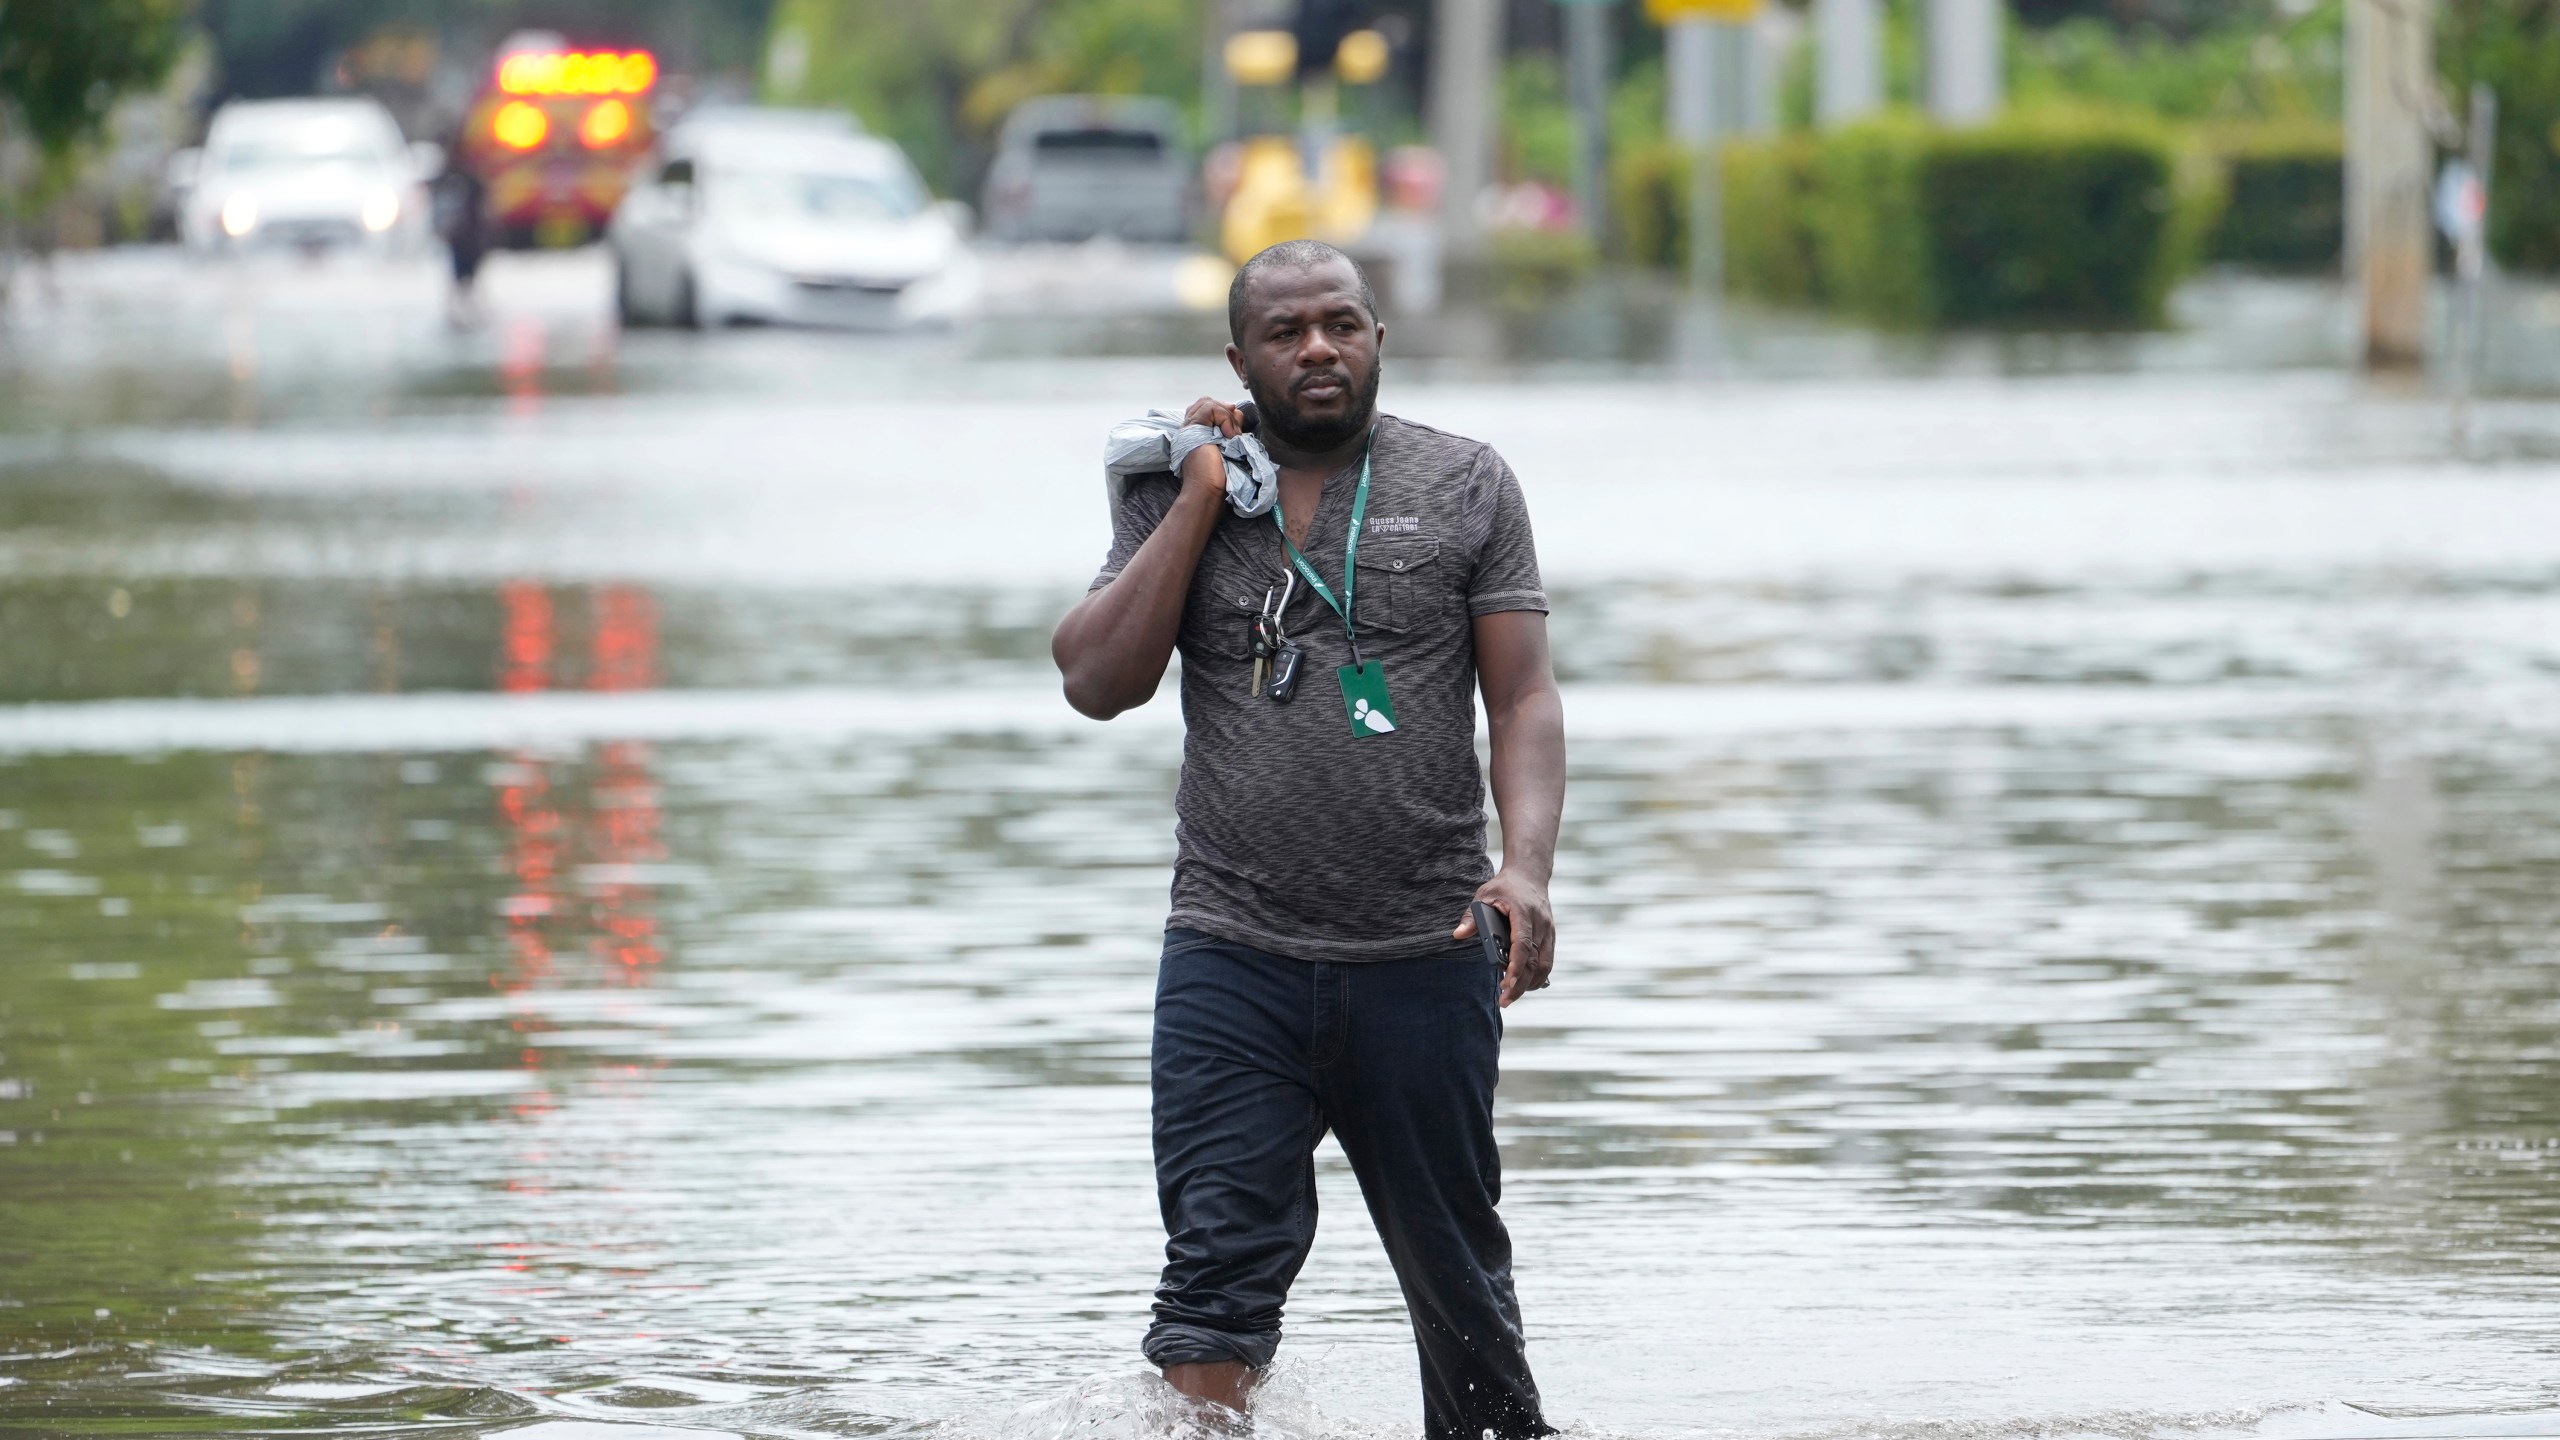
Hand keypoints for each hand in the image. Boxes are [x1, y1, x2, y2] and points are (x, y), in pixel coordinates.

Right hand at [1178, 396, 1245, 496]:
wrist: (1208, 489)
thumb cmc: (1218, 476)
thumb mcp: (1227, 446)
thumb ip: (1229, 427)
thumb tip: (1237, 410)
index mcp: (1195, 434)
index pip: (1206, 408)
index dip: (1222, 412)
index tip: (1233, 428)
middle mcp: (1189, 428)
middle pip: (1206, 401)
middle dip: (1226, 412)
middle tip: (1234, 432)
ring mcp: (1188, 427)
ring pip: (1209, 403)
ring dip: (1228, 417)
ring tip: (1232, 437)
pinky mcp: (1193, 427)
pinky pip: (1211, 408)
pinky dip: (1225, 419)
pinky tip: (1229, 436)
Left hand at [1452, 870, 1554, 1007]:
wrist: (1529, 876)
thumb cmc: (1504, 887)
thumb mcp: (1483, 895)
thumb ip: (1471, 917)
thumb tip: (1458, 935)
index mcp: (1523, 913)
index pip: (1522, 944)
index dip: (1515, 966)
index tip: (1506, 983)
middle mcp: (1540, 923)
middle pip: (1534, 961)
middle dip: (1520, 984)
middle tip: (1504, 1001)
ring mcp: (1549, 931)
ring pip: (1544, 965)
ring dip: (1530, 984)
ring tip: (1513, 996)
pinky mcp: (1551, 936)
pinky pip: (1547, 961)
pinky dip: (1537, 976)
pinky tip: (1524, 985)